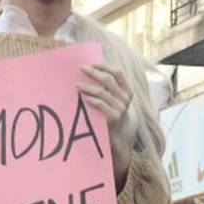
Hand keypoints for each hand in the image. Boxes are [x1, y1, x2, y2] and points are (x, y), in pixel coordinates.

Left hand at [77, 63, 133, 181]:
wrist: (118, 139)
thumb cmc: (111, 116)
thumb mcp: (113, 101)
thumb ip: (107, 89)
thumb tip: (89, 72)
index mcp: (127, 91)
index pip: (118, 73)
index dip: (104, 66)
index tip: (91, 63)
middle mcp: (126, 99)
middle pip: (108, 80)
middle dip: (93, 72)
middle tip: (81, 69)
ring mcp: (121, 108)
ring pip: (102, 92)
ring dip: (87, 87)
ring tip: (76, 85)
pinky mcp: (114, 118)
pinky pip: (101, 104)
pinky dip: (91, 99)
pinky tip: (83, 97)